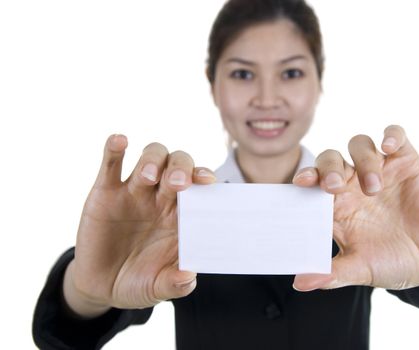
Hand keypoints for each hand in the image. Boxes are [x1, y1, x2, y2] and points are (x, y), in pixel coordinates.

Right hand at [63, 134, 215, 317]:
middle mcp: (161, 198)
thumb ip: (174, 284)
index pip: (199, 187)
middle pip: (178, 164)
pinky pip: (111, 163)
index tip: (209, 182)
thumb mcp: (157, 288)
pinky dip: (114, 149)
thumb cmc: (138, 282)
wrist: (101, 286)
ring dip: (153, 160)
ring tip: (150, 177)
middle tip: (179, 184)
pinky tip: (120, 141)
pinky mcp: (105, 192)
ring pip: (151, 157)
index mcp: (181, 215)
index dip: (204, 178)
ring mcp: (134, 192)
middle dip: (182, 168)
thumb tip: (188, 278)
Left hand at [292, 125, 418, 290]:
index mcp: (336, 205)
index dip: (304, 178)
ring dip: (363, 161)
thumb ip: (332, 274)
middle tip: (335, 186)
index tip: (300, 183)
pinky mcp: (406, 163)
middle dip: (329, 168)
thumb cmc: (388, 262)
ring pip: (360, 146)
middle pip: (331, 159)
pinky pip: (397, 137)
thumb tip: (300, 283)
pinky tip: (390, 146)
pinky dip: (392, 135)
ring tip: (374, 188)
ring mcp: (379, 171)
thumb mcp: (361, 270)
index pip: (312, 183)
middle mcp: (353, 184)